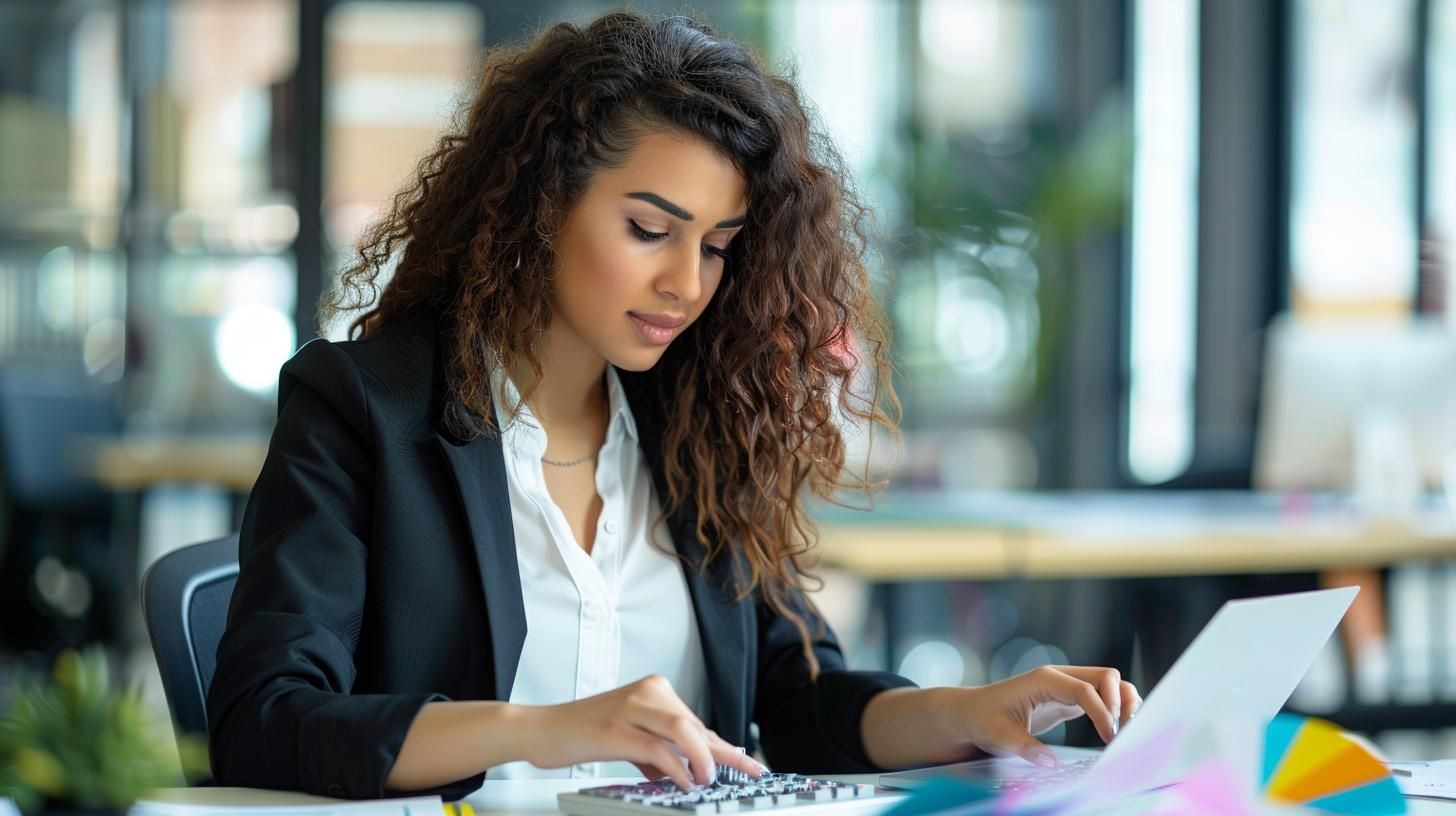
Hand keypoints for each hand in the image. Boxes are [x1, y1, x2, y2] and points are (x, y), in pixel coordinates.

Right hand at [519, 674, 765, 789]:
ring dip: (704, 758)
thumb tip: (691, 770)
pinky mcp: (615, 730)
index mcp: (652, 690)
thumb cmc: (582, 733)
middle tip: (749, 770)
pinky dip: (677, 769)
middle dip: (725, 752)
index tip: (745, 760)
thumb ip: (659, 748)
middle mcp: (645, 693)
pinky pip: (658, 749)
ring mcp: (630, 709)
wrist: (540, 730)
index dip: (723, 744)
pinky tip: (685, 782)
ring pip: (683, 731)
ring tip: (710, 780)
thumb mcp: (629, 736)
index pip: (696, 721)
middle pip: (696, 725)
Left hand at [945, 665, 1140, 768]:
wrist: (972, 713)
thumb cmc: (983, 720)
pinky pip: (1100, 698)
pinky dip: (1114, 709)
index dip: (1102, 712)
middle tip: (1123, 732)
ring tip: (1127, 730)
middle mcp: (1058, 678)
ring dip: (1122, 703)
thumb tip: (1050, 763)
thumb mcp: (999, 735)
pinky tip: (1116, 729)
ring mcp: (1065, 686)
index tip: (1110, 737)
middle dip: (1120, 701)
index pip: (1084, 689)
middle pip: (1105, 677)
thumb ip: (1024, 747)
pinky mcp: (1068, 699)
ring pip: (1107, 684)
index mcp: (1043, 680)